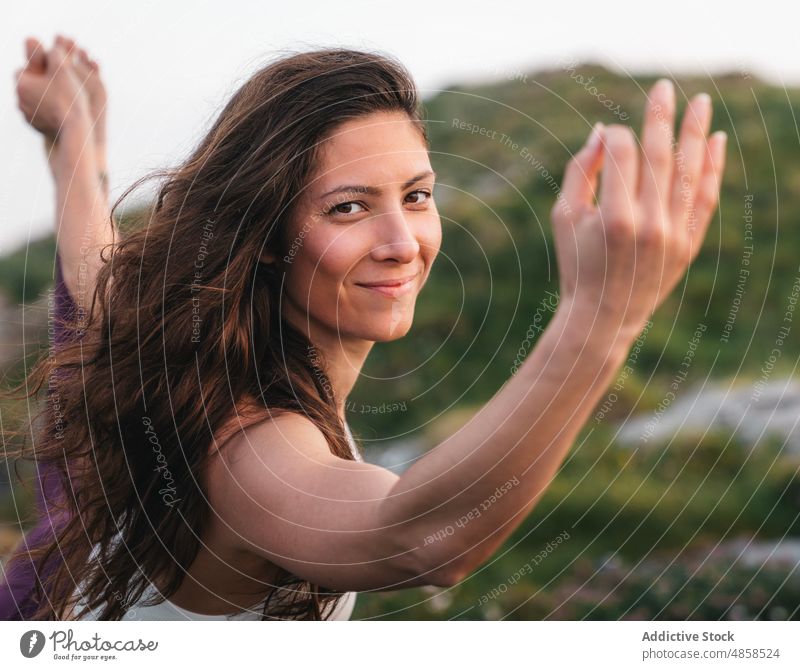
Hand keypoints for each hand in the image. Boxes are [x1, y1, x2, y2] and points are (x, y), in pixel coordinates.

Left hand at [14, 35, 90, 141]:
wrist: (74, 130)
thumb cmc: (69, 97)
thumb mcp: (63, 69)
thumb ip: (55, 52)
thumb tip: (54, 42)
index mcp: (22, 84)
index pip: (25, 68)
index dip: (40, 67)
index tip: (54, 69)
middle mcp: (20, 100)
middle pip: (30, 85)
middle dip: (43, 82)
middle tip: (60, 82)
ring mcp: (28, 116)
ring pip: (35, 100)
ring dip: (46, 96)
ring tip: (64, 97)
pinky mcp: (37, 128)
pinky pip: (41, 114)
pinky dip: (50, 110)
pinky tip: (64, 110)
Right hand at [551, 79, 726, 342]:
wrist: (603, 317)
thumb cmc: (577, 264)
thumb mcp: (565, 219)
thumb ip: (580, 173)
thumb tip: (601, 133)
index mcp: (613, 218)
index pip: (623, 156)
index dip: (616, 136)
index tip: (609, 134)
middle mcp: (649, 224)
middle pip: (659, 156)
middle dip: (661, 117)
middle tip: (665, 88)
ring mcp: (673, 235)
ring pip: (688, 172)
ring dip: (695, 133)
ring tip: (700, 102)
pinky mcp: (688, 245)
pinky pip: (705, 199)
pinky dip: (712, 168)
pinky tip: (715, 141)